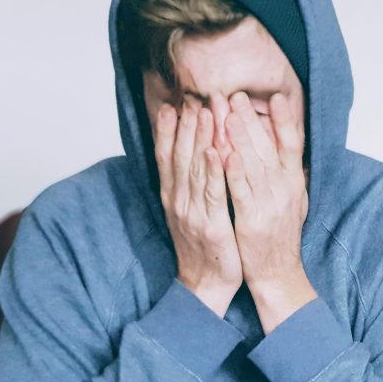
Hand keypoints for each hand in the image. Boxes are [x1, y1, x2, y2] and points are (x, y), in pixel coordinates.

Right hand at [154, 100, 242, 316]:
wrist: (205, 284)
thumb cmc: (203, 247)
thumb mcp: (190, 213)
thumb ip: (188, 186)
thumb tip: (190, 158)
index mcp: (173, 197)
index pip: (167, 156)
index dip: (169, 130)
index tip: (173, 103)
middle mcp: (178, 200)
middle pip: (179, 155)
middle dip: (186, 124)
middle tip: (192, 97)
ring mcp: (192, 212)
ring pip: (195, 168)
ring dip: (199, 138)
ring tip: (205, 111)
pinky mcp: (211, 224)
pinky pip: (212, 193)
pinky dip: (212, 171)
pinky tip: (215, 151)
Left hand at [224, 91, 315, 333]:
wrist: (278, 273)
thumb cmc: (280, 236)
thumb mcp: (294, 201)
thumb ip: (289, 175)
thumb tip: (289, 148)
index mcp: (294, 183)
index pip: (293, 144)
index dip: (285, 120)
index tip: (276, 97)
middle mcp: (285, 190)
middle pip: (268, 148)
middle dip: (250, 120)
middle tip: (235, 95)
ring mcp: (269, 204)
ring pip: (253, 164)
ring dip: (239, 137)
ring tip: (226, 112)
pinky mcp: (252, 220)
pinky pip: (241, 191)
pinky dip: (233, 171)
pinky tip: (223, 152)